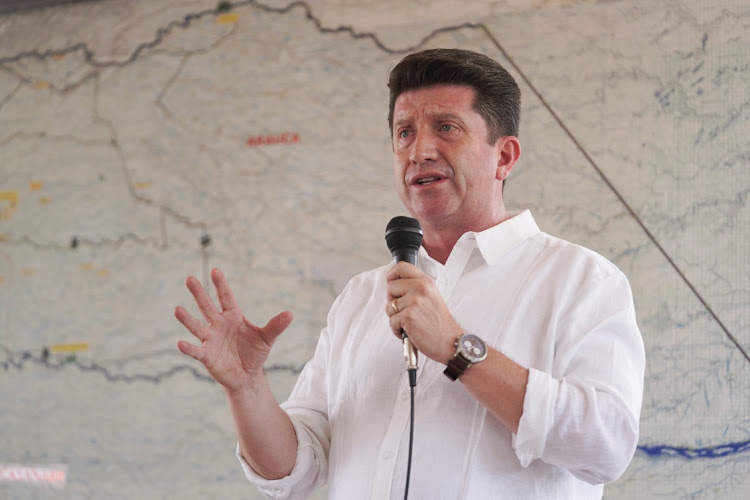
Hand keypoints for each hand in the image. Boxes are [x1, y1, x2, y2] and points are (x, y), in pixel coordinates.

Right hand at [174, 268, 292, 392]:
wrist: (247, 376)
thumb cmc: (255, 353)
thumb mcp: (267, 338)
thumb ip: (276, 326)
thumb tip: (291, 314)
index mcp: (233, 317)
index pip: (226, 298)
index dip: (221, 285)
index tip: (215, 270)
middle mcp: (218, 325)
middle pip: (207, 307)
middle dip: (199, 293)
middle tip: (189, 279)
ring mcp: (211, 340)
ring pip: (197, 327)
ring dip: (187, 319)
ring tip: (177, 309)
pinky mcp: (207, 356)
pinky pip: (196, 351)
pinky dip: (188, 348)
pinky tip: (180, 343)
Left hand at [385, 262, 461, 363]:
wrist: (448, 340)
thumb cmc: (439, 323)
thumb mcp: (431, 296)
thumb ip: (416, 287)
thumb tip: (395, 284)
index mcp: (425, 282)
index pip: (401, 267)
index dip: (392, 275)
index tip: (392, 282)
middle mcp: (420, 288)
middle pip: (390, 286)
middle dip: (393, 300)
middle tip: (404, 310)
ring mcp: (414, 301)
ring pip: (389, 306)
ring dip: (395, 317)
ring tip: (409, 322)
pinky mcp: (408, 316)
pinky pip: (392, 321)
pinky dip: (397, 329)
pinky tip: (408, 330)